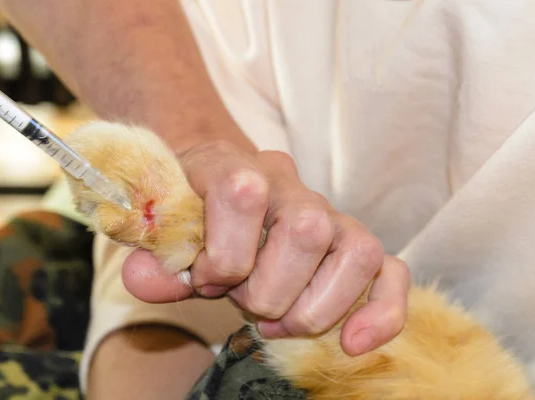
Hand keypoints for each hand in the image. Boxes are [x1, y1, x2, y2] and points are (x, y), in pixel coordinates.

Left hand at [122, 141, 409, 355]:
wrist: (218, 185)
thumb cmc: (192, 214)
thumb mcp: (162, 233)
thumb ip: (153, 258)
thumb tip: (144, 280)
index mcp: (234, 165)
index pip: (242, 195)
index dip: (223, 255)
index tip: (207, 278)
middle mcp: (289, 184)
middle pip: (305, 231)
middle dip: (266, 291)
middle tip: (242, 299)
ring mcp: (328, 212)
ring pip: (355, 253)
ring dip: (310, 307)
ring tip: (276, 318)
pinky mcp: (354, 244)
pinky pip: (390, 273)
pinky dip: (381, 312)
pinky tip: (353, 343)